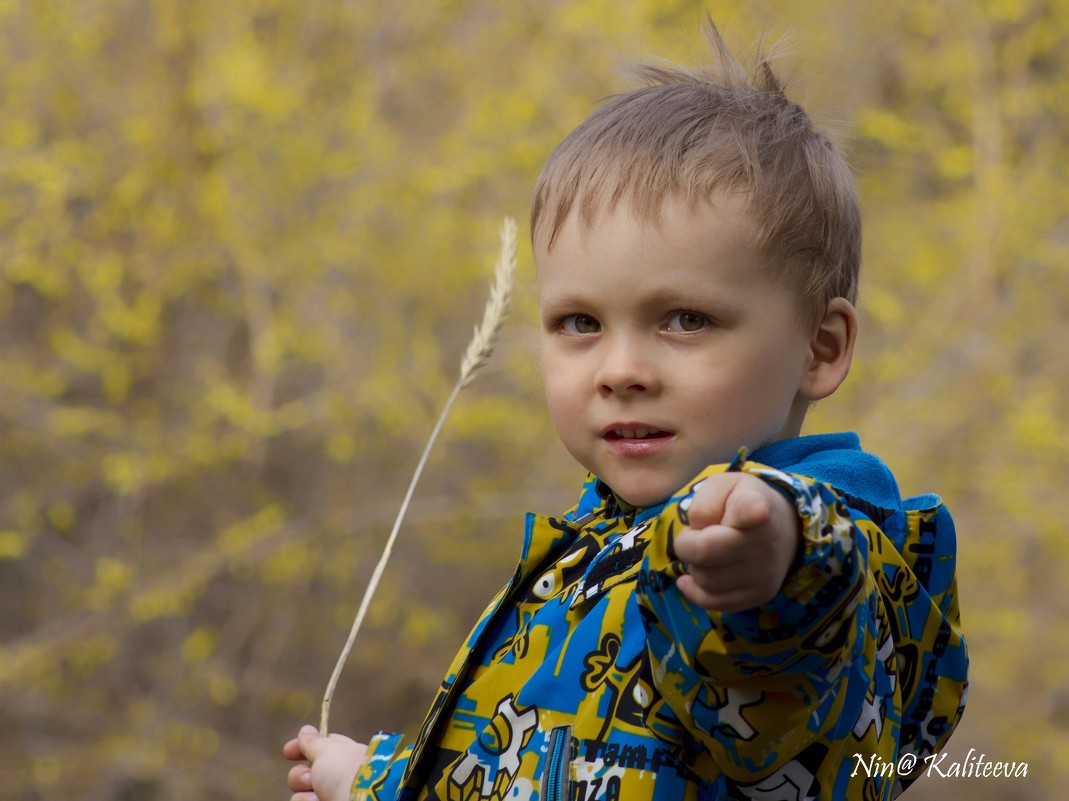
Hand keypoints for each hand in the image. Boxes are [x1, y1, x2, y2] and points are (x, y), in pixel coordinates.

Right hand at [283, 725, 367, 800]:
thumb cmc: (346, 772)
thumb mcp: (328, 750)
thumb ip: (314, 741)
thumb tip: (305, 729)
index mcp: (342, 754)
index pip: (318, 748)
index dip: (301, 748)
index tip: (288, 752)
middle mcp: (336, 775)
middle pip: (304, 772)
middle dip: (300, 774)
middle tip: (310, 778)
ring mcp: (330, 793)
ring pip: (301, 792)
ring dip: (304, 791)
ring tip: (317, 794)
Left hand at [673, 472, 799, 611]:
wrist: (782, 528)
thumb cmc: (742, 502)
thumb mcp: (722, 486)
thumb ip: (703, 504)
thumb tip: (698, 532)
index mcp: (755, 507)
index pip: (752, 511)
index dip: (752, 512)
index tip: (758, 512)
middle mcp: (764, 544)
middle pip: (703, 553)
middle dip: (686, 544)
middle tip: (696, 536)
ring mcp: (764, 574)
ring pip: (705, 579)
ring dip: (694, 566)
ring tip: (707, 552)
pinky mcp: (760, 595)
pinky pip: (713, 602)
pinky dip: (694, 591)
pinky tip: (691, 578)